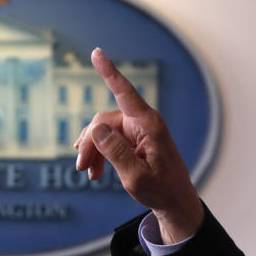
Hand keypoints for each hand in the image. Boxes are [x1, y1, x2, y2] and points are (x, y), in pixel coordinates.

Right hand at [75, 47, 203, 243]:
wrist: (174, 202)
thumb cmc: (161, 190)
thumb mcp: (135, 176)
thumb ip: (115, 152)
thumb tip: (96, 129)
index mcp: (149, 125)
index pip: (125, 92)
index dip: (109, 72)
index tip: (97, 52)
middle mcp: (144, 123)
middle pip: (104, 121)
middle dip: (89, 142)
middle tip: (80, 167)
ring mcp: (138, 131)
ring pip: (103, 131)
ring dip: (91, 150)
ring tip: (87, 172)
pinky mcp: (133, 141)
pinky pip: (108, 140)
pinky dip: (98, 153)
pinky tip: (93, 171)